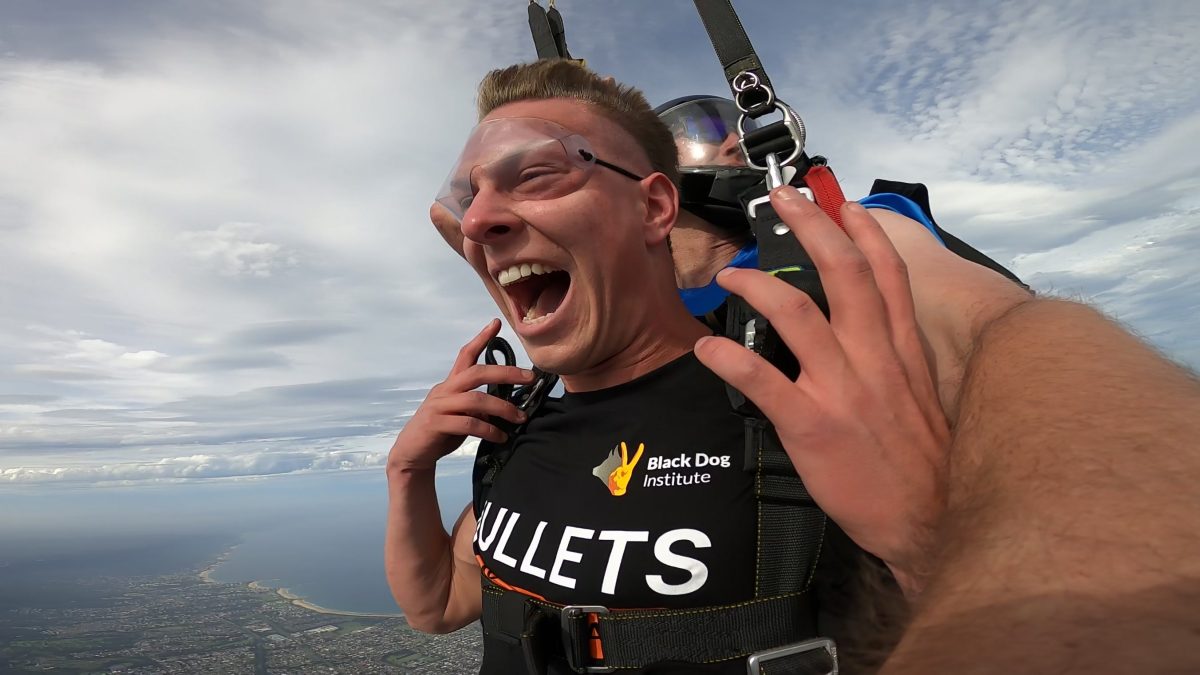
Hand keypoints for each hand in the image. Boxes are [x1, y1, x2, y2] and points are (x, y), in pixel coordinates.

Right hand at [388, 319, 534, 471]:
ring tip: (520, 418)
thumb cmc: (440, 432)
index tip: (497, 323)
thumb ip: (477, 406)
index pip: (465, 355)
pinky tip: (501, 437)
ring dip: (502, 408)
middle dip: (505, 373)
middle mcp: (444, 390)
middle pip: (476, 373)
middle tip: (529, 377)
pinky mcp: (436, 424)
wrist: (412, 454)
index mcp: (450, 384)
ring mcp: (439, 406)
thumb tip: (504, 406)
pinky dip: (489, 430)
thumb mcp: (460, 414)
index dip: (481, 338)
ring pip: (476, 400)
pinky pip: (468, 424)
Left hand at [694, 188, 950, 596]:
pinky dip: (730, 360)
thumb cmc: (923, 461)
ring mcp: (843, 389)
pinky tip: (708, 348)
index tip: (842, 201)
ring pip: (797, 316)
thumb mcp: (922, 396)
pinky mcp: (812, 425)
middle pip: (843, 274)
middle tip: (782, 198)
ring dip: (757, 287)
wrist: (931, 520)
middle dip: (811, 227)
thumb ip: (895, 356)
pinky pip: (763, 382)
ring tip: (729, 274)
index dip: (863, 231)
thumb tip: (868, 329)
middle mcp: (875, 358)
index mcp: (903, 350)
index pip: (887, 275)